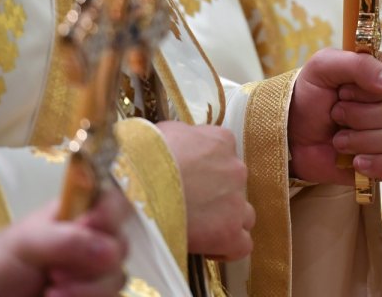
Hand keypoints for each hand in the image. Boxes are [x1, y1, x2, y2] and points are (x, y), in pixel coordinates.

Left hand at [0, 188, 128, 296]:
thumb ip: (66, 239)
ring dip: (85, 288)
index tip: (89, 224)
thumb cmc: (11, 256)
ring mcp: (99, 270)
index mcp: (84, 213)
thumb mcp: (29, 240)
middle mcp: (98, 239)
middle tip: (55, 270)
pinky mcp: (97, 294)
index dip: (111, 212)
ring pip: (116, 277)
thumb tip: (106, 249)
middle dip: (89, 262)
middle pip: (120, 246)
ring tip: (51, 289)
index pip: (117, 202)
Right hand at [156, 121, 253, 260]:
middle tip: (189, 207)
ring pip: (244, 214)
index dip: (207, 172)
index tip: (189, 182)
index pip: (224, 155)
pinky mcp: (230, 231)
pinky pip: (242, 244)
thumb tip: (178, 146)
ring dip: (225, 221)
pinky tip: (207, 247)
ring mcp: (236, 201)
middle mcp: (235, 169)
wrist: (137, 186)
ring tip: (198, 229)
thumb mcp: (165, 132)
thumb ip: (183, 138)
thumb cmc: (144, 156)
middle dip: (216, 197)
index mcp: (222, 141)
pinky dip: (227, 247)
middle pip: (234, 186)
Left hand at [290, 49, 381, 184]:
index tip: (344, 91)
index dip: (371, 90)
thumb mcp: (324, 67)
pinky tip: (356, 161)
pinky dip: (376, 164)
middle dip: (359, 116)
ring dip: (360, 140)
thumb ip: (359, 65)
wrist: (291, 135)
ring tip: (337, 139)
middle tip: (335, 114)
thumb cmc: (309, 95)